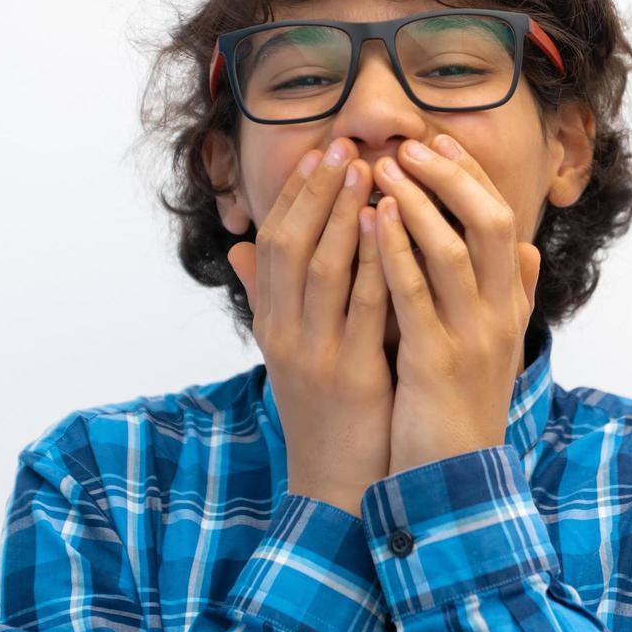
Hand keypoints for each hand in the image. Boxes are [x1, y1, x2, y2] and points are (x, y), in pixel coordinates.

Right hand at [226, 138, 392, 516]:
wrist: (337, 485)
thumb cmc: (324, 411)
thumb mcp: (289, 352)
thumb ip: (270, 298)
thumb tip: (241, 249)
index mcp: (273, 325)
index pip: (276, 245)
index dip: (295, 196)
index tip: (319, 154)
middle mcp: (286, 334)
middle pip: (294, 247)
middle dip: (318, 192)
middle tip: (343, 146)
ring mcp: (317, 354)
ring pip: (325, 270)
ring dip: (345, 215)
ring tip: (369, 170)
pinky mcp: (352, 375)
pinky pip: (364, 308)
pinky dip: (375, 262)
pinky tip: (390, 229)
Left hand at [370, 134, 542, 476]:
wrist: (456, 482)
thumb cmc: (464, 408)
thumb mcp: (497, 348)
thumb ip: (513, 297)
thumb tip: (529, 250)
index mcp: (509, 306)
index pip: (501, 221)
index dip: (470, 177)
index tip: (436, 141)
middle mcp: (499, 316)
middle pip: (491, 224)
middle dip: (451, 177)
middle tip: (410, 144)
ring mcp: (471, 339)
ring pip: (454, 253)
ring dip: (419, 204)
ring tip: (382, 169)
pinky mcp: (436, 364)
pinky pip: (415, 297)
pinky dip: (394, 253)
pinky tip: (371, 222)